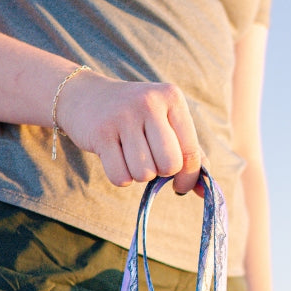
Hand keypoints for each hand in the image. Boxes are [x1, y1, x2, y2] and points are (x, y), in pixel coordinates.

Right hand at [55, 71, 201, 194]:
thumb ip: (190, 155)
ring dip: (139, 175)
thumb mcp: (167, 125)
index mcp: (172, 97)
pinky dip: (121, 177)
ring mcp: (123, 116)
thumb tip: (206, 193)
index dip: (188, 177)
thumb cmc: (137, 118)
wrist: (84, 96)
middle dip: (162, 174)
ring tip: (131, 156)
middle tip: (152, 163)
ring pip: (145, 174)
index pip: (191, 153)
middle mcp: (148, 102)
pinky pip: (121, 177)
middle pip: (169, 166)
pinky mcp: (100, 133)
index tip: (179, 184)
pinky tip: (116, 158)